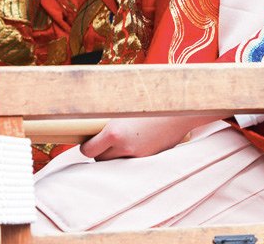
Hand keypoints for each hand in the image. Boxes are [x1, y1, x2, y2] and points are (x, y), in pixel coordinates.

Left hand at [80, 113, 212, 159]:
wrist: (177, 108)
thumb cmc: (148, 100)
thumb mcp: (124, 103)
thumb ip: (107, 114)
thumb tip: (87, 114)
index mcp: (114, 131)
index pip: (89, 150)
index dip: (86, 147)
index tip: (87, 142)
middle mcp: (125, 146)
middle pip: (100, 159)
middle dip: (99, 151)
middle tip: (102, 140)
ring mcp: (138, 155)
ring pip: (115, 162)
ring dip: (113, 155)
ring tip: (116, 142)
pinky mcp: (149, 158)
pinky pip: (131, 162)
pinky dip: (127, 155)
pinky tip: (131, 143)